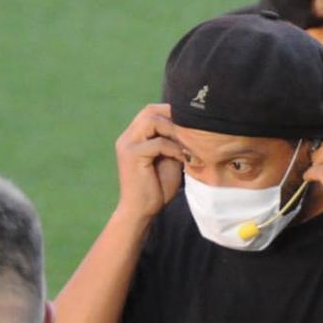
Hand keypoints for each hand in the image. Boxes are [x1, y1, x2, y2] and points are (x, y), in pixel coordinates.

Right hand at [114, 104, 184, 219]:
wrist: (141, 211)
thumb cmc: (157, 187)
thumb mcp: (169, 159)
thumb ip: (174, 142)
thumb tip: (194, 126)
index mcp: (134, 136)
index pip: (151, 111)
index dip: (172, 112)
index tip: (192, 123)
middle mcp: (127, 137)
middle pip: (150, 110)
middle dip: (173, 116)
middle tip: (191, 130)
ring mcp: (127, 145)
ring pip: (151, 120)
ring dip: (173, 130)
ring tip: (186, 143)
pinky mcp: (131, 156)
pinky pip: (157, 143)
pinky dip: (173, 148)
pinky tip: (183, 158)